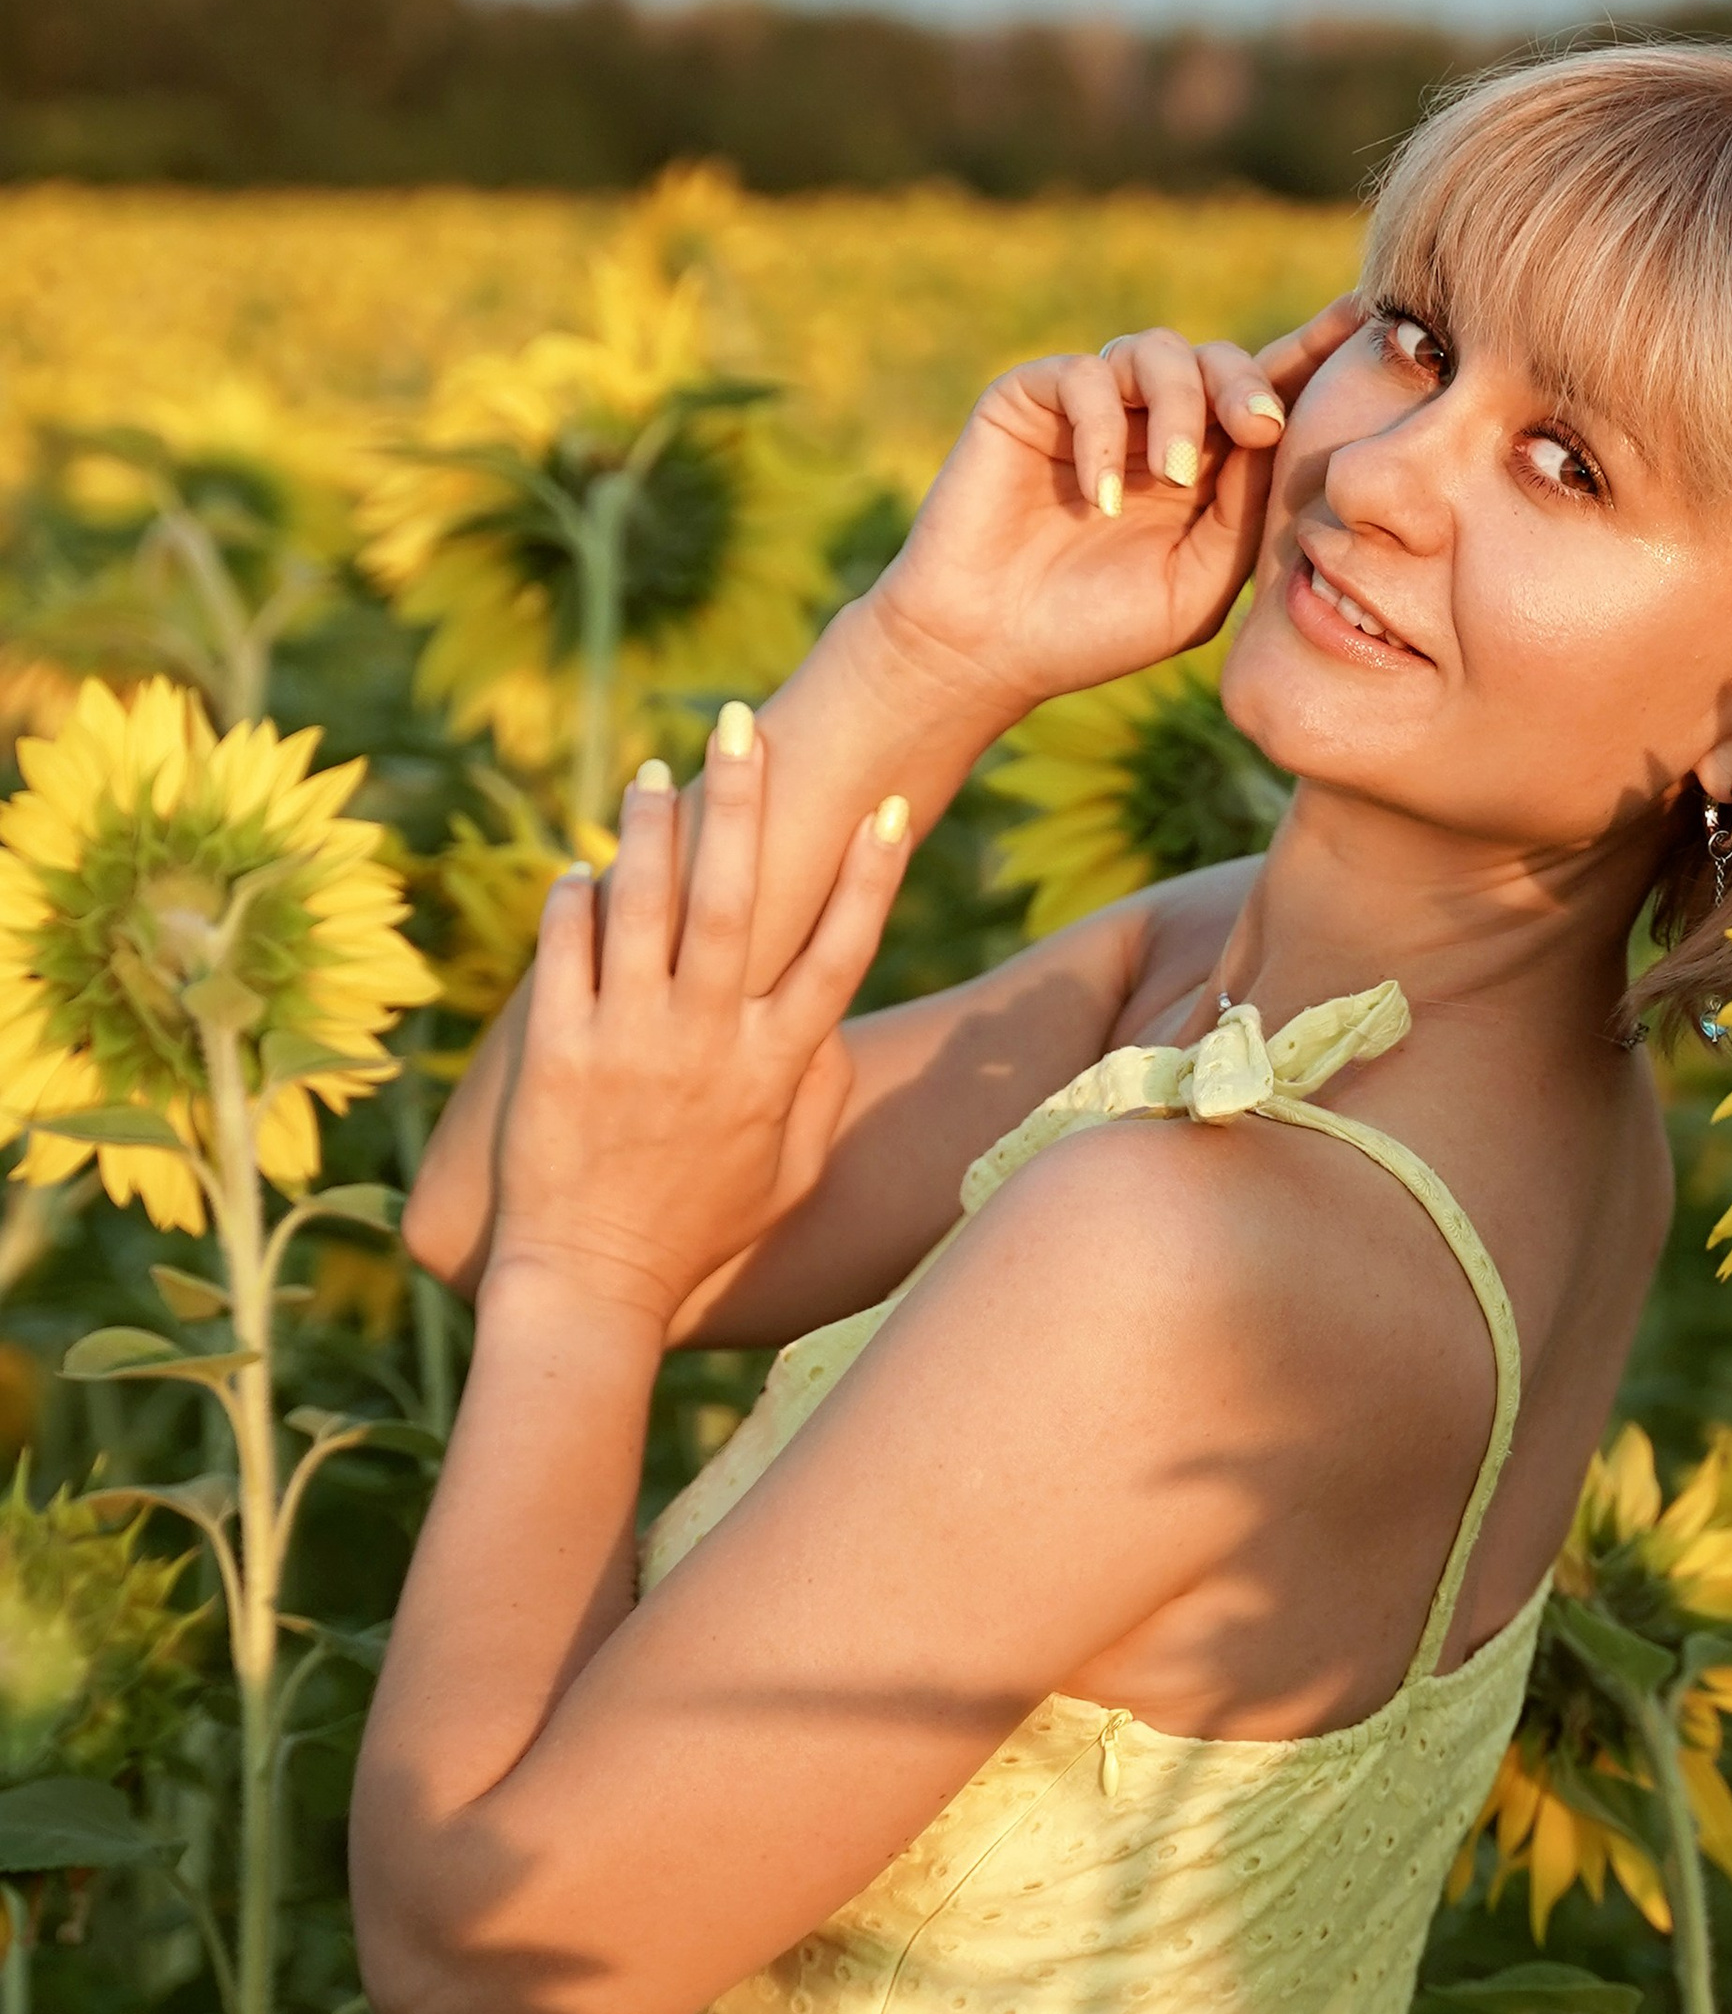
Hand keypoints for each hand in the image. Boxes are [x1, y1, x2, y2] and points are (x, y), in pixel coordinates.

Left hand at [488, 723, 910, 1328]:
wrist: (594, 1287)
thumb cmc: (699, 1234)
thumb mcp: (788, 1176)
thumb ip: (820, 1096)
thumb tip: (830, 1029)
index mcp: (775, 1070)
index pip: (837, 955)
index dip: (870, 878)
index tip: (892, 807)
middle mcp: (709, 1044)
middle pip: (738, 901)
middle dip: (746, 806)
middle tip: (744, 725)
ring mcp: (631, 1044)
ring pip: (645, 906)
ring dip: (652, 830)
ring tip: (656, 774)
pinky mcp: (557, 1051)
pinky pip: (566, 950)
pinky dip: (574, 899)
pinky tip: (581, 867)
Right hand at [872, 292, 1366, 716]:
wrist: (992, 649)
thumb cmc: (1098, 628)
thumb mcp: (1202, 580)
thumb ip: (1246, 509)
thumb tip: (1283, 432)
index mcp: (1203, 462)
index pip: (1263, 390)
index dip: (1311, 350)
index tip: (1363, 319)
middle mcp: (1152, 421)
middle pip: (1219, 357)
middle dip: (1246, 384)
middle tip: (1258, 428)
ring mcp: (1092, 404)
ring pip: (1157, 352)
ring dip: (1180, 406)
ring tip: (1172, 478)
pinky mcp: (1030, 397)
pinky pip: (1084, 377)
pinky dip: (1103, 431)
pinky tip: (1102, 498)